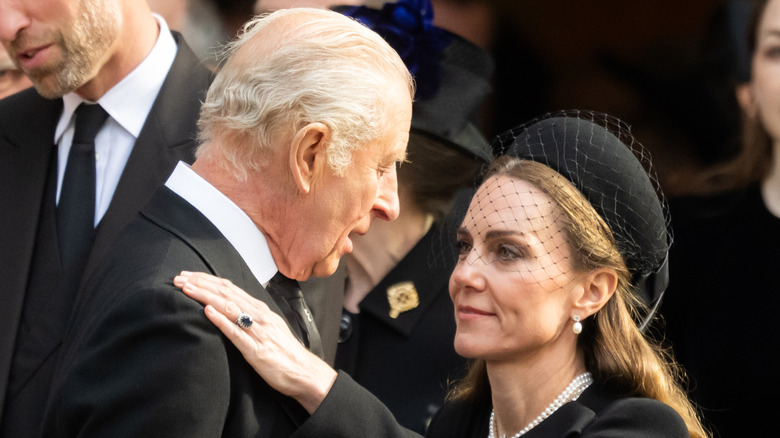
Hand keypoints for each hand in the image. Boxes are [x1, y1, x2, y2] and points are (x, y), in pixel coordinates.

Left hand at [173, 271, 336, 412]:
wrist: (305, 373)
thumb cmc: (285, 353)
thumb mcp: (268, 328)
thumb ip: (251, 317)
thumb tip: (231, 309)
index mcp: (260, 310)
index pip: (231, 288)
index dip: (208, 280)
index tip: (189, 276)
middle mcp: (259, 316)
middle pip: (226, 294)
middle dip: (201, 284)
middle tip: (179, 279)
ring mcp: (258, 332)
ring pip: (229, 308)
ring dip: (205, 296)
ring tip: (186, 289)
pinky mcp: (256, 350)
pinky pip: (236, 333)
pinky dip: (221, 320)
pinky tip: (208, 312)